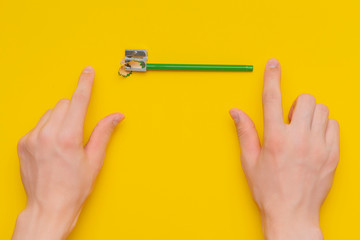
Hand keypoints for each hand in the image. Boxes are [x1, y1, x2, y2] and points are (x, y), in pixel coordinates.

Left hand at [12, 67, 123, 239]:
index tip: (87, 72)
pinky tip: (52, 146)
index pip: (78, 101)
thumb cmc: (73, 188)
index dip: (85, 84)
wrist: (49, 207)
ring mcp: (31, 138)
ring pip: (50, 113)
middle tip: (78, 130)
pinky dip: (47, 128)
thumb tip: (116, 116)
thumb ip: (104, 133)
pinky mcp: (22, 143)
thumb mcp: (94, 160)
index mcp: (67, 138)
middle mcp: (46, 135)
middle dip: (74, 110)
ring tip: (64, 141)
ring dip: (60, 119)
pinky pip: (38, 124)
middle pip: (63, 104)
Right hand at [229, 59, 338, 239]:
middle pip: (305, 99)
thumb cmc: (268, 190)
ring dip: (311, 115)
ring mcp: (319, 146)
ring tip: (303, 131)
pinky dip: (325, 128)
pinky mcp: (333, 155)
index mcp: (275, 138)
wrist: (292, 214)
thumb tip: (235, 112)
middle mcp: (299, 139)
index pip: (272, 98)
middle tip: (290, 120)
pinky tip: (315, 140)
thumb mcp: (249, 161)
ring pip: (322, 111)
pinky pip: (335, 127)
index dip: (271, 77)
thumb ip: (245, 132)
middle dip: (296, 104)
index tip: (273, 64)